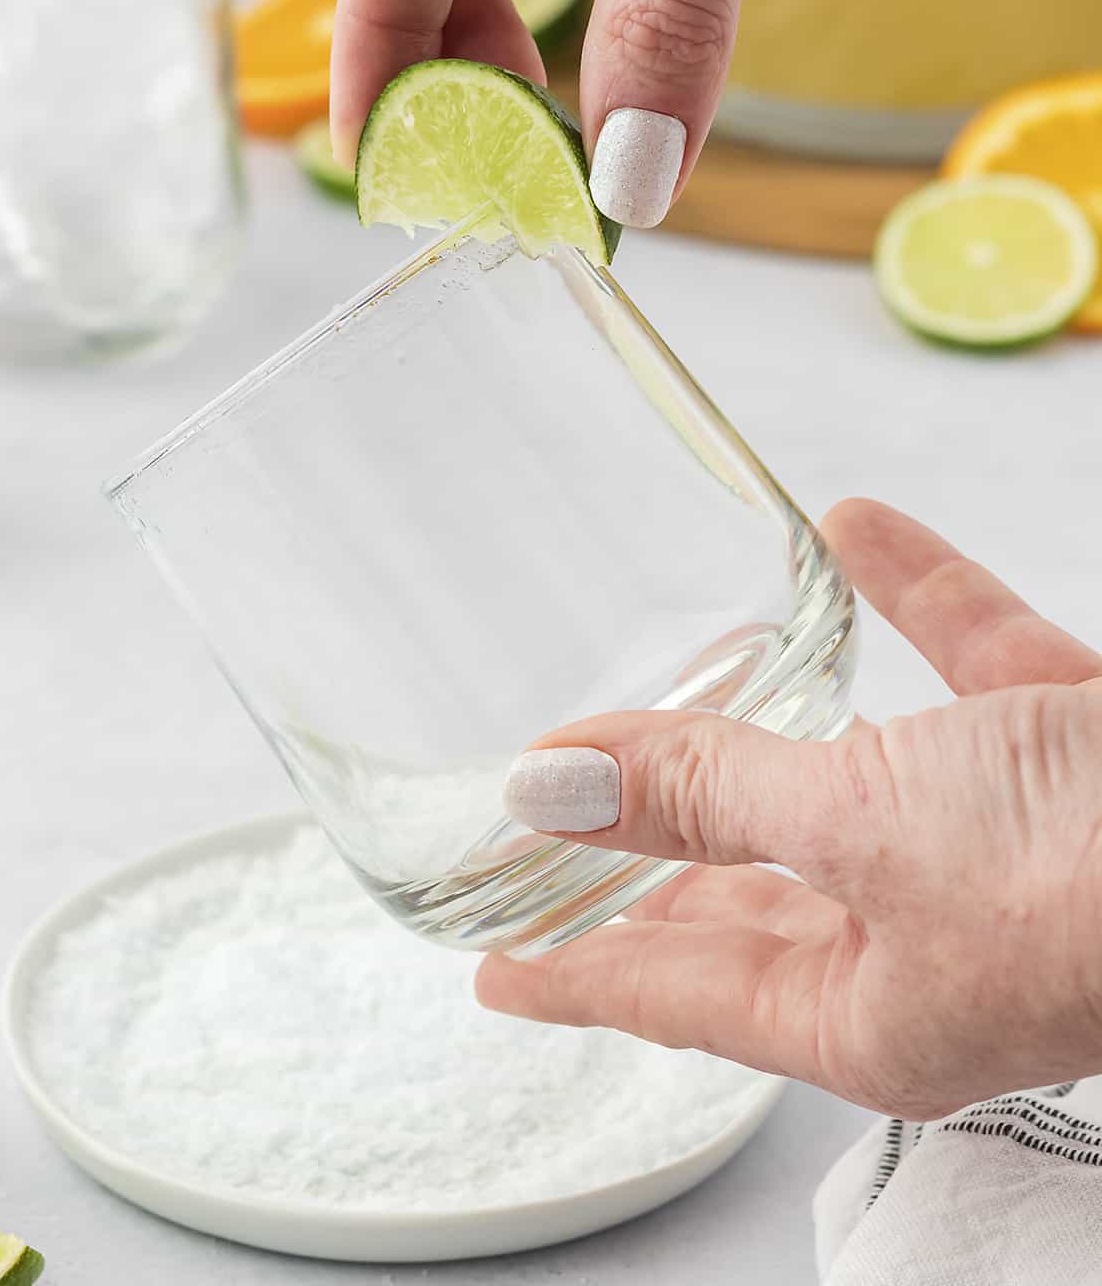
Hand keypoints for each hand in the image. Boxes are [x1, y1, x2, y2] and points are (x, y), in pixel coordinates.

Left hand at [478, 499, 1101, 1118]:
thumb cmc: (1083, 875)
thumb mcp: (857, 827)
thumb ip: (708, 794)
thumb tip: (553, 784)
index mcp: (868, 1009)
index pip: (679, 995)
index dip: (577, 977)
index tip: (497, 976)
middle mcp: (933, 943)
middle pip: (754, 897)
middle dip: (659, 856)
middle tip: (567, 833)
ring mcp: (1006, 850)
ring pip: (855, 784)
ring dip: (773, 724)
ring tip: (688, 685)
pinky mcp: (1068, 758)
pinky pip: (970, 670)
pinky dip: (914, 599)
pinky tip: (858, 531)